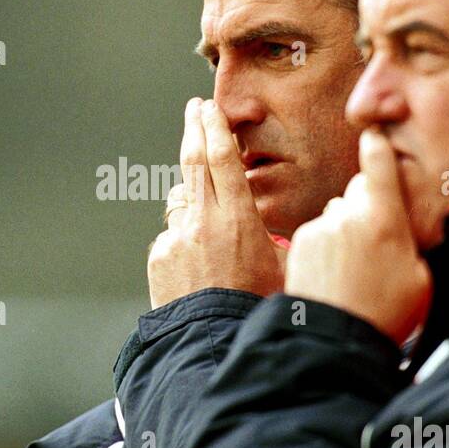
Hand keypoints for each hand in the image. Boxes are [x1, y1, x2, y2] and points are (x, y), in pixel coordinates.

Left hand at [147, 98, 286, 307]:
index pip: (223, 160)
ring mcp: (178, 237)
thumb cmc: (258, 307)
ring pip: (181, 200)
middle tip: (194, 109)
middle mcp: (205, 221)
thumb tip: (288, 223)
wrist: (214, 340)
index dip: (215, 128)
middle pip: (194, 162)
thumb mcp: (284, 267)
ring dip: (191, 199)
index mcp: (239, 219)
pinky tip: (197, 263)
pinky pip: (172, 236)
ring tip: (208, 218)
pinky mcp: (160, 256)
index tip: (209, 108)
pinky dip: (183, 239)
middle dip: (194, 129)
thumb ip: (277, 237)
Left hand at [284, 128, 431, 344]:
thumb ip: (411, 245)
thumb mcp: (419, 280)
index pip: (380, 166)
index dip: (377, 147)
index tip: (374, 136)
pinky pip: (316, 232)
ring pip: (335, 214)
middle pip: (357, 192)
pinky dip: (323, 246)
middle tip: (373, 240)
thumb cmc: (386, 314)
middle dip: (365, 204)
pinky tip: (331, 274)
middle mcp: (350, 215)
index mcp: (385, 219)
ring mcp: (321, 227)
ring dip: (343, 229)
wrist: (335, 340)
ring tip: (351, 269)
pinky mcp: (300, 242)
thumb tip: (405, 231)